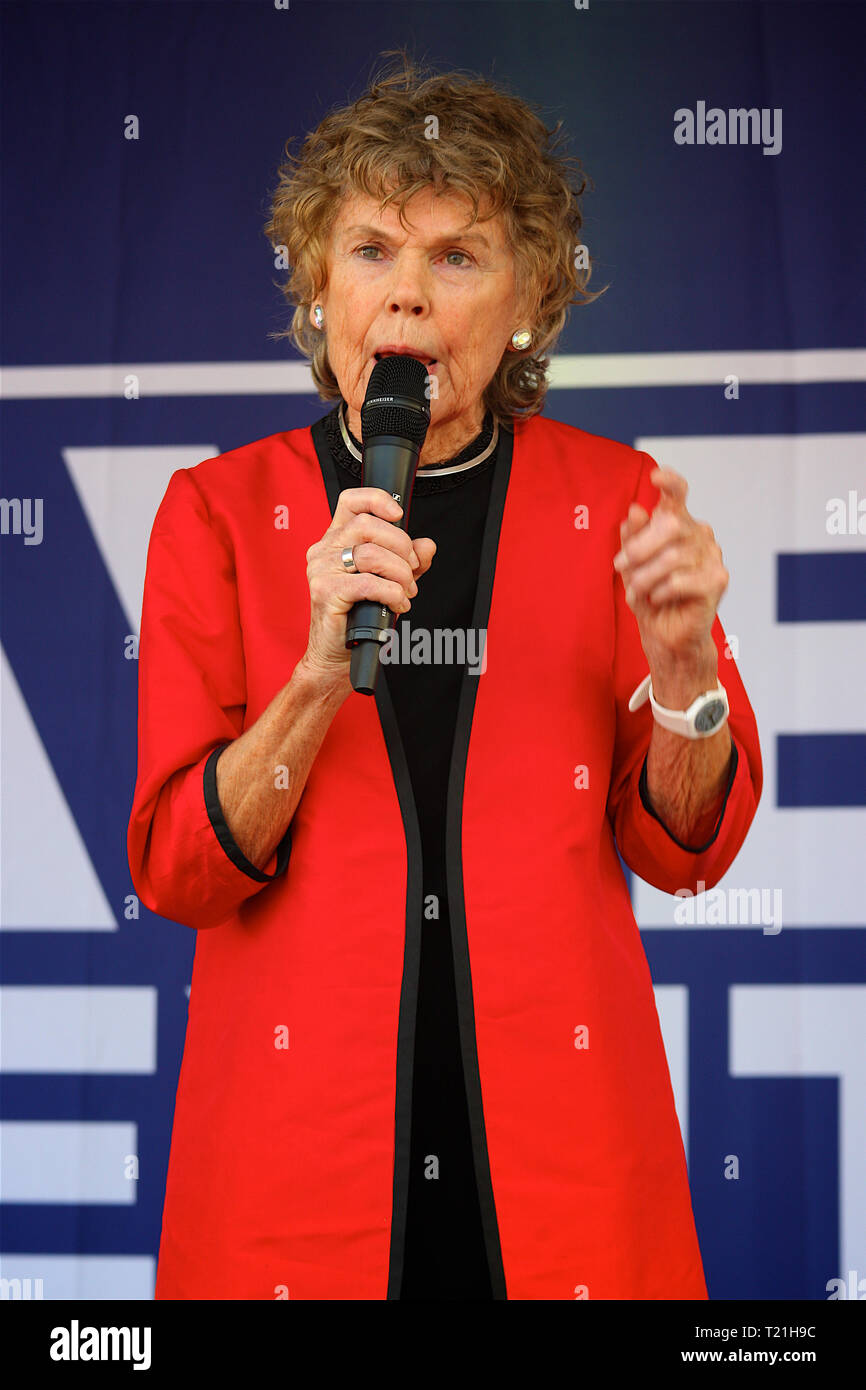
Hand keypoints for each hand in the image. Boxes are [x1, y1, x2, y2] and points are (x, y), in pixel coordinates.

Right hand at [302, 486, 435, 679]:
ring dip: (399, 573)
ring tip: (406, 591)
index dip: (377, 500)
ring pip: (370, 554)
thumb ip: (409, 561)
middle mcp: (324, 550)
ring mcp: (322, 570)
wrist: (335, 653)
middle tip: (411, 570)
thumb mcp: (389, 581)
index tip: (399, 516)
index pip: (351, 501)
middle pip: (368, 526)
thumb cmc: (357, 616)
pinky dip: (392, 593)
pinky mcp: (326, 592)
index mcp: (336, 540)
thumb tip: (427, 545)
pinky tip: (397, 603)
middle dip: (401, 546)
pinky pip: (368, 583)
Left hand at [613, 467, 728, 669]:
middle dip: (639, 548)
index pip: (678, 494)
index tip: (655, 476)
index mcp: (679, 524)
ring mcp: (713, 556)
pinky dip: (661, 591)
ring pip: (672, 556)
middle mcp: (699, 534)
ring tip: (637, 591)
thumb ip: (632, 538)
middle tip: (620, 568)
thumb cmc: (650, 596)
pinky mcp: (717, 580)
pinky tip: (658, 599)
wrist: (665, 634)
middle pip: (671, 524)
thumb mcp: (631, 566)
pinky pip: (680, 580)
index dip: (670, 481)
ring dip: (645, 577)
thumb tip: (635, 510)